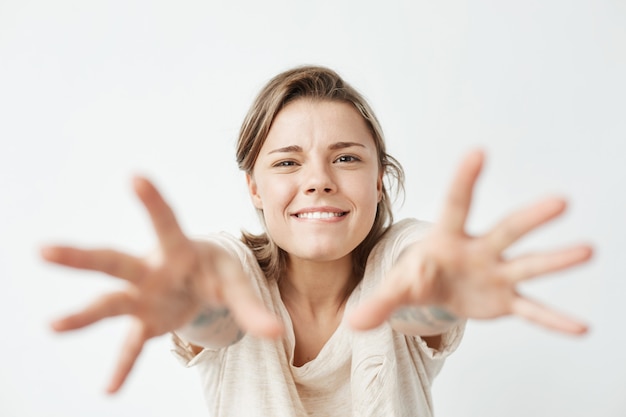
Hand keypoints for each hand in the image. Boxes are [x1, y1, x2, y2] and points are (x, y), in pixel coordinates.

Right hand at [42, 177, 281, 392]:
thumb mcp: (238, 284)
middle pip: (115, 261)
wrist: (204, 283)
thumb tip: (276, 333)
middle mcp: (152, 270)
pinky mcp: (146, 322)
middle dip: (82, 257)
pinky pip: (131, 346)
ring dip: (84, 314)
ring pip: (109, 301)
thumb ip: (252, 308)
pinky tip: (110, 389)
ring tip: (54, 325)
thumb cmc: (218, 271)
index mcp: (179, 249)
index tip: (135, 176)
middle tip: (43, 251)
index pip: (165, 221)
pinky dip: (124, 366)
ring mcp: (144, 297)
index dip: (152, 201)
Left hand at [349, 150, 592, 333]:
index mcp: (447, 238)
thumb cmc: (417, 276)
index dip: (465, 180)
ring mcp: (495, 274)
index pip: (456, 204)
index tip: (477, 152)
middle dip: (530, 218)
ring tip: (588, 250)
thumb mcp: (396, 287)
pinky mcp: (504, 299)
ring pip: (527, 264)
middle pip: (504, 230)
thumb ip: (378, 301)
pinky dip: (553, 319)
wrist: (434, 291)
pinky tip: (580, 327)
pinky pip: (532, 309)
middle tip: (560, 201)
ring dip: (555, 259)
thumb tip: (352, 322)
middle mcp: (478, 250)